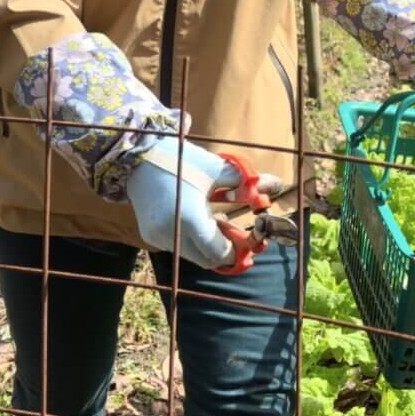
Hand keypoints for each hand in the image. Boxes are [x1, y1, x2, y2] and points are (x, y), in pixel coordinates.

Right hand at [126, 138, 283, 268]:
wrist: (138, 156)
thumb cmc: (181, 159)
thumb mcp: (217, 169)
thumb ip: (246, 183)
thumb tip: (276, 185)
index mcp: (190, 218)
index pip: (219, 252)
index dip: (236, 252)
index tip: (250, 244)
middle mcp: (172, 233)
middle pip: (207, 260)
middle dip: (226, 252)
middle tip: (240, 240)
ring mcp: (158, 237)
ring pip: (193, 255)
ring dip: (210, 246)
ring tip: (220, 223)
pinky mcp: (150, 236)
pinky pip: (179, 247)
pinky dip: (193, 240)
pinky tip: (200, 220)